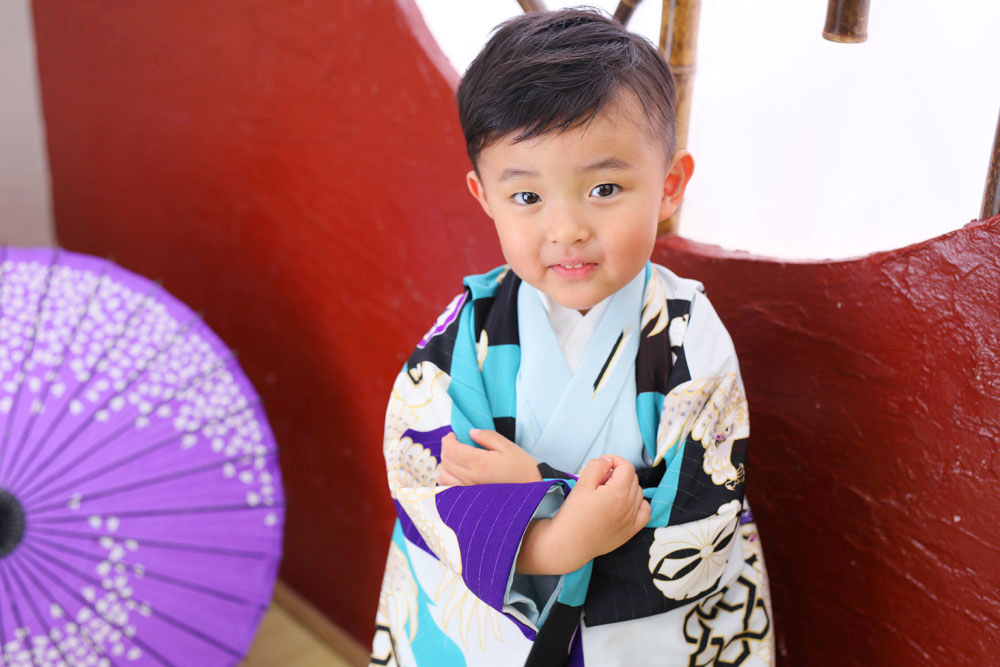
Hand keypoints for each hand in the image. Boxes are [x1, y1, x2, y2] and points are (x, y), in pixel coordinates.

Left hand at [437, 429, 542, 485]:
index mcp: (480, 464)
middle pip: (446, 461)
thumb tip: (471, 432)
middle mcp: (472, 479)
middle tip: (454, 442)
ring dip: (445, 463)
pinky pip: (449, 489)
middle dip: (446, 448)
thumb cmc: (523, 469)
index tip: (453, 435)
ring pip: (444, 476)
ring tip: (454, 457)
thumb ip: (488, 437)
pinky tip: (455, 472)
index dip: (448, 440)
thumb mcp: (509, 447)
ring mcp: (470, 491)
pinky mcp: (471, 499)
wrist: (533, 494)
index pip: (451, 450)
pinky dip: (447, 478)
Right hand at [516, 455, 649, 574]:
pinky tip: (625, 503)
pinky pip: (645, 512)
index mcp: (618, 493)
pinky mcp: (630, 532)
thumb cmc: (573, 515)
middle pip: (633, 479)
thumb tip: (608, 461)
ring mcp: (631, 520)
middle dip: (618, 474)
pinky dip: (638, 504)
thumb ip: (597, 467)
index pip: (627, 467)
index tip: (602, 465)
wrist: (568, 544)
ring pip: (638, 493)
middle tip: (599, 481)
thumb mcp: (581, 484)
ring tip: (607, 493)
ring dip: (626, 487)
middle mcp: (629, 506)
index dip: (615, 461)